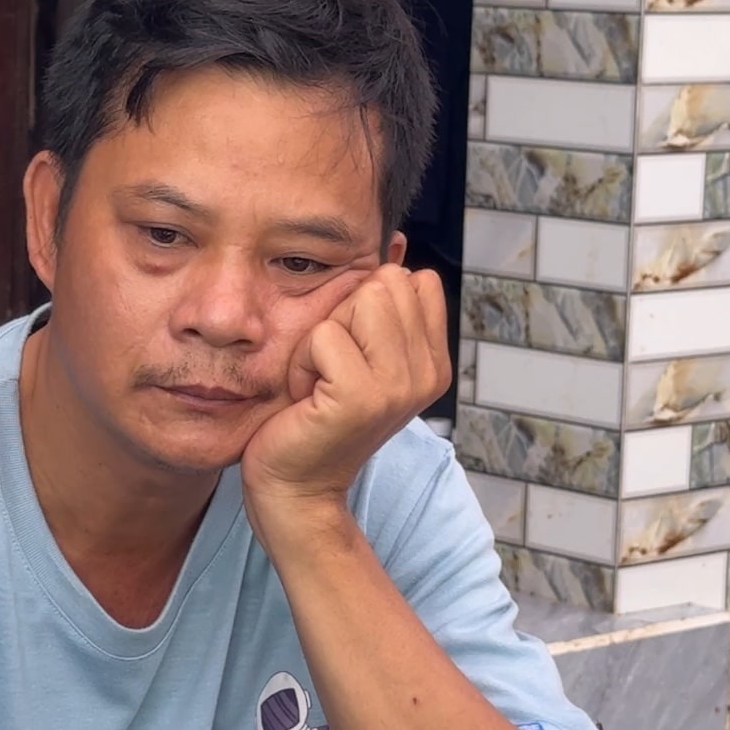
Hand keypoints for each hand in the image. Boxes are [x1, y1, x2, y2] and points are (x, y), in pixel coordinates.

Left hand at [241, 264, 451, 540]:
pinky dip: (302, 361)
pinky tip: (306, 398)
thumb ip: (380, 308)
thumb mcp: (358, 355)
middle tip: (330, 370)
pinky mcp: (363, 397)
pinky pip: (324, 335)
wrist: (295, 488)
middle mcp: (428, 374)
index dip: (367, 305)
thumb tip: (395, 241)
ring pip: (358, 300)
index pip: (413, 279)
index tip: (351, 356)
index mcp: (433, 362)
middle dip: (343, 316)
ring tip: (319, 381)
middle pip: (385, 281)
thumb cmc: (314, 417)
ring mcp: (400, 386)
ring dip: (321, 337)